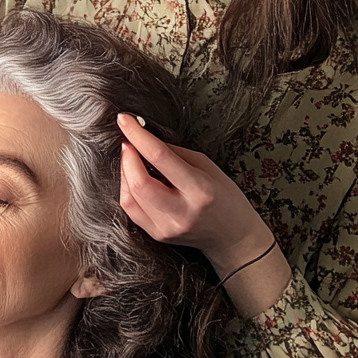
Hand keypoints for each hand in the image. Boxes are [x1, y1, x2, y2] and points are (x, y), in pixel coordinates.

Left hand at [117, 113, 290, 315]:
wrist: (232, 237)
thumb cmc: (225, 198)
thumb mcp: (208, 167)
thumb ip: (175, 154)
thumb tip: (145, 138)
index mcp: (200, 190)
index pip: (160, 157)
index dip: (138, 136)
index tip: (124, 120)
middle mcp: (182, 212)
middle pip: (139, 182)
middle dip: (127, 156)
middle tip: (129, 141)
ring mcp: (167, 228)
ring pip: (130, 197)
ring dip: (125, 172)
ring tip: (133, 160)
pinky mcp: (157, 235)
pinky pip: (131, 209)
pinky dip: (128, 189)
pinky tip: (135, 179)